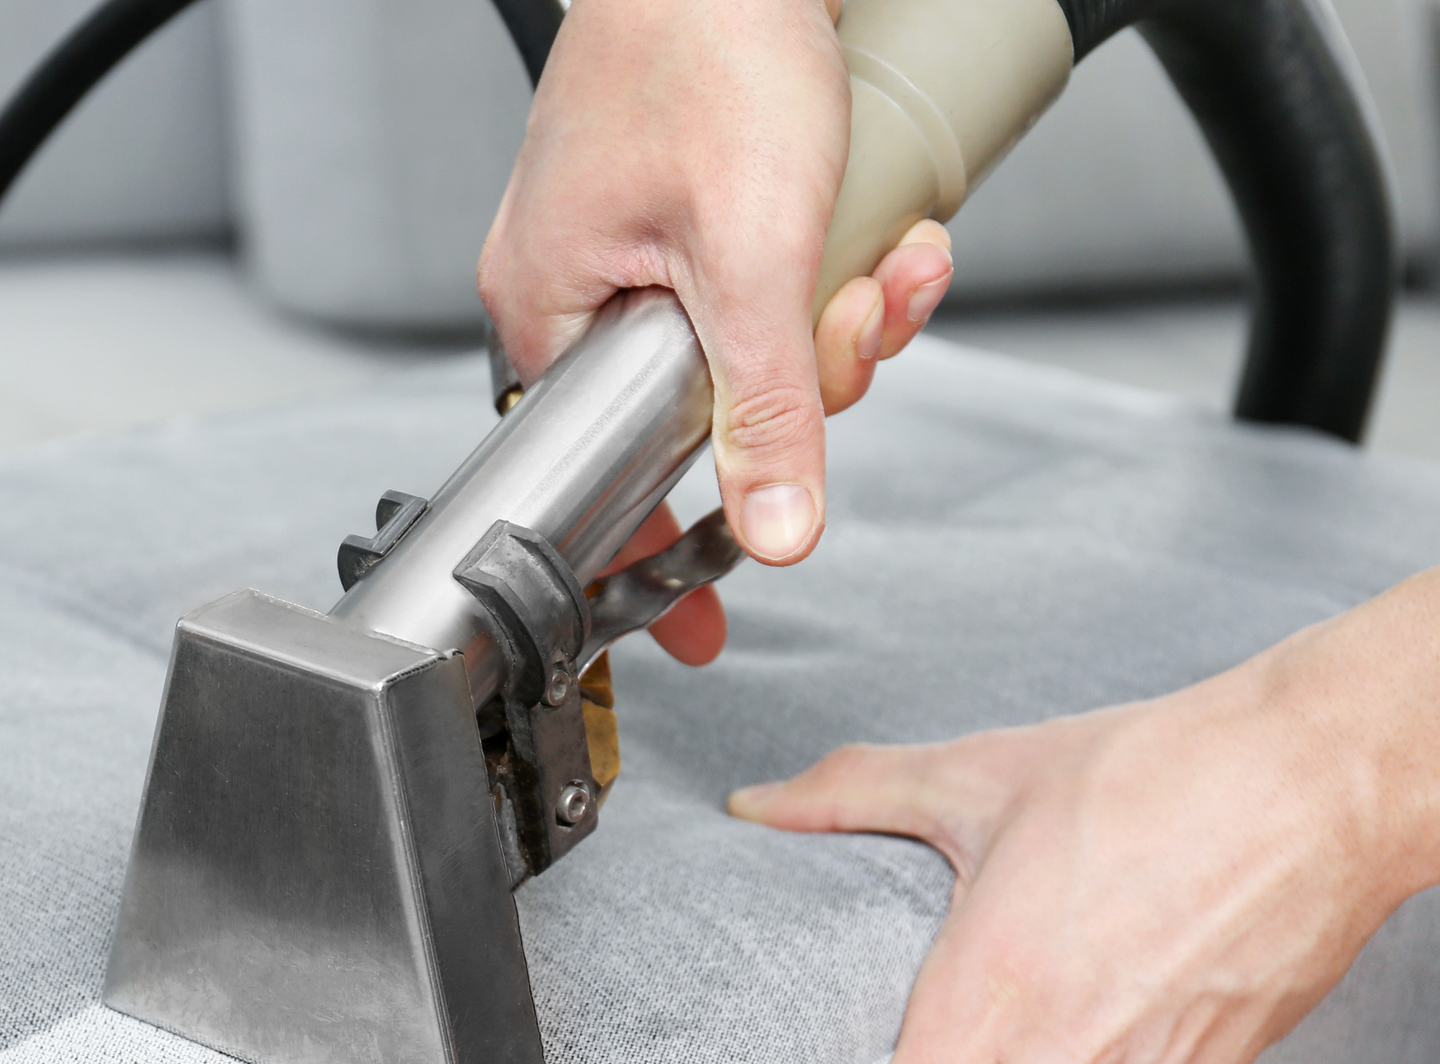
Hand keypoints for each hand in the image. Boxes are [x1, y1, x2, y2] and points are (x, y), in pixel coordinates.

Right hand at [479, 0, 957, 666]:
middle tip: (856, 323)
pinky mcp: (696, 208)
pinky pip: (774, 287)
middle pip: (708, 410)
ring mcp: (638, 245)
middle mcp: (578, 287)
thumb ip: (766, 410)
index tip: (700, 629)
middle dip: (814, 378)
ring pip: (758, 348)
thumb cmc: (704, 40)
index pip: (604, 472)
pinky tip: (890, 237)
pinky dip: (842, 271)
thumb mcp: (754, 255)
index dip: (669, 541)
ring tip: (892, 261)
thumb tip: (774, 534)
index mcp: (547, 311)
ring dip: (849, 317)